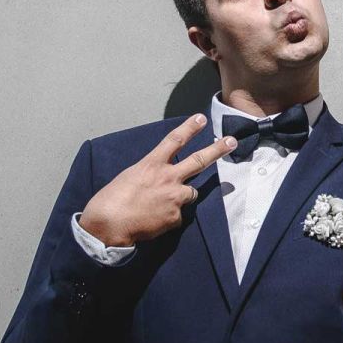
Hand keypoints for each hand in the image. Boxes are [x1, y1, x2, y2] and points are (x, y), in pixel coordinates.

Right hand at [79, 114, 237, 246]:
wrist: (109, 224)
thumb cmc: (112, 200)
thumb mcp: (130, 177)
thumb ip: (150, 174)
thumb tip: (160, 181)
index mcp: (151, 164)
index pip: (174, 140)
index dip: (189, 128)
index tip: (202, 119)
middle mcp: (168, 178)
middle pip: (198, 161)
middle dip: (217, 150)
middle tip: (232, 142)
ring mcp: (175, 197)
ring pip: (190, 193)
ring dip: (181, 196)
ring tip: (160, 204)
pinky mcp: (176, 217)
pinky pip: (177, 215)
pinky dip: (169, 217)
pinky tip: (153, 220)